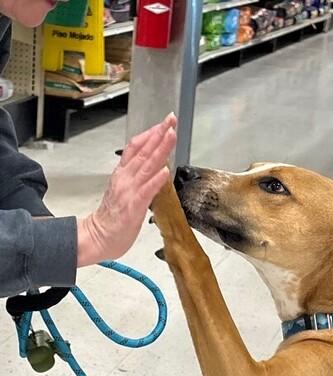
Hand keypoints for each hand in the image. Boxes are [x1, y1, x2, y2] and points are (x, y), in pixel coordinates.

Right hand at [77, 114, 176, 266]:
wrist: (99, 236)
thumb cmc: (112, 218)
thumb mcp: (123, 190)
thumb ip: (136, 177)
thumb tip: (151, 166)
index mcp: (122, 174)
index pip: (135, 147)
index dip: (150, 133)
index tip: (163, 123)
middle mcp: (125, 178)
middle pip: (143, 150)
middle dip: (158, 133)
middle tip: (170, 119)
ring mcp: (129, 191)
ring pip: (146, 165)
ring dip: (160, 149)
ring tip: (171, 135)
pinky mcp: (134, 206)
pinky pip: (146, 190)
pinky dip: (156, 179)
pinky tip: (165, 169)